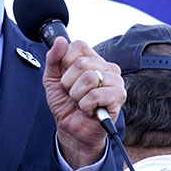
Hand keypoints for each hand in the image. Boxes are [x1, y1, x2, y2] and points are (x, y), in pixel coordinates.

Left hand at [42, 36, 124, 168]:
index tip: (65, 77)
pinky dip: (85, 105)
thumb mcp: (52, 80)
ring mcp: (115, 81)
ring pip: (89, 78)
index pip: (79, 46)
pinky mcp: (118, 97)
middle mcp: (107, 67)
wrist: (72, 130)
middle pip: (81, 63)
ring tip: (81, 102)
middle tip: (73, 94)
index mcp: (92, 60)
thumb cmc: (65, 104)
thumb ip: (53, 59)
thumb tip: (60, 40)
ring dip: (77, 96)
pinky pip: (95, 95)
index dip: (65, 62)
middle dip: (68, 83)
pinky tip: (89, 109)